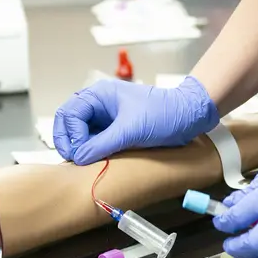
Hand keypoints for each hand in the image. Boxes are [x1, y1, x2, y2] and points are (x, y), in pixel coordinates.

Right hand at [53, 76, 219, 164]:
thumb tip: (79, 157)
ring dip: (78, 147)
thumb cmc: (165, 113)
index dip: (70, 134)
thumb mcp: (131, 129)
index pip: (70, 113)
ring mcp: (106, 117)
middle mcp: (100, 104)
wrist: (189, 117)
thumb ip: (102, 144)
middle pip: (69, 121)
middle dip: (68, 140)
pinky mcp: (114, 130)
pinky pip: (94, 140)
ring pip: (80, 132)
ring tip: (83, 162)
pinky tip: (94, 161)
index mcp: (100, 94)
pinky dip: (90, 150)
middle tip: (73, 159)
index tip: (78, 153)